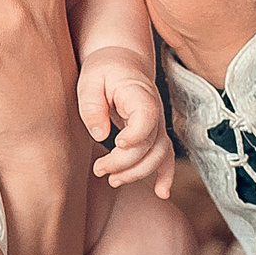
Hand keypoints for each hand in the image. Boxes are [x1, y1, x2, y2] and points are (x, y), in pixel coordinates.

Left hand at [79, 47, 173, 196]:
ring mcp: (158, 124)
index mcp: (139, 93)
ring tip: (112, 180)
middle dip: (125, 162)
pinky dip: (166, 175)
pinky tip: (161, 192)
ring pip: (158, 155)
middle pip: (149, 144)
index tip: (117, 144)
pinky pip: (166, 156)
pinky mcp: (155, 134)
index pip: (147, 118)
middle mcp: (154, 111)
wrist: (122, 61)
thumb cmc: (103, 70)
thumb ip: (92, 105)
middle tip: (99, 169)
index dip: (135, 135)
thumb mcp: (89, 80)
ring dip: (137, 173)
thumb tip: (100, 135)